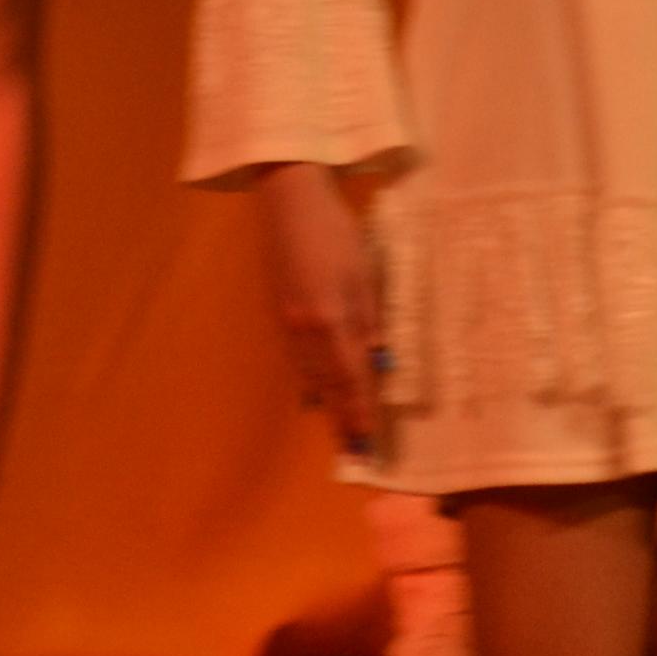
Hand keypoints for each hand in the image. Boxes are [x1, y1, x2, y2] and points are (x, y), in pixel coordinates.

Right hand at [258, 162, 385, 451]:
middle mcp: (304, 330)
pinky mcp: (281, 315)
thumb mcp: (364, 275)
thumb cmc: (337, 232)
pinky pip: (300, 360)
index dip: (361, 411)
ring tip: (342, 431)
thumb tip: (376, 360)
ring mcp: (288, 324)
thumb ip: (370, 320)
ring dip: (329, 405)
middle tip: (357, 451)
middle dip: (344, 418)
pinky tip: (319, 396)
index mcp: (330, 319)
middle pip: (329, 384)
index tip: (370, 441)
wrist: (289, 204)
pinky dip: (313, 381)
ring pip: (312, 375)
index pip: (352, 377)